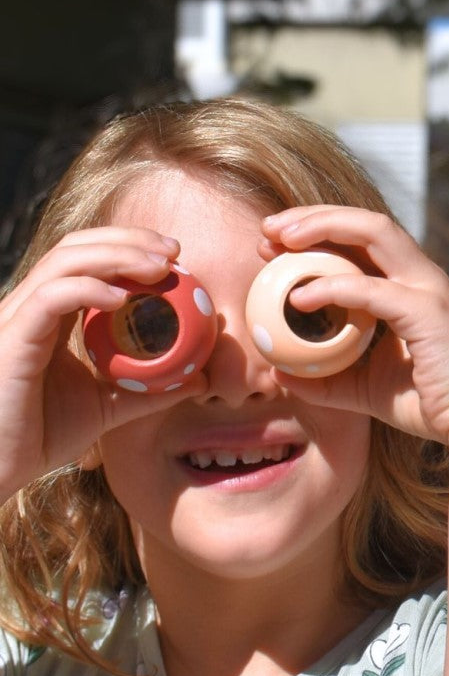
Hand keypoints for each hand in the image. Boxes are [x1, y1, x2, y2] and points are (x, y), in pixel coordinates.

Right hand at [0, 229, 206, 500]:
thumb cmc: (39, 436)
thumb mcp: (110, 406)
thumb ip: (153, 390)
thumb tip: (203, 380)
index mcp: (50, 314)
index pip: (87, 258)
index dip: (129, 246)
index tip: (175, 256)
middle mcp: (30, 306)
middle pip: (77, 247)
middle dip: (129, 240)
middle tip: (174, 251)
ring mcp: (17, 318)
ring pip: (64, 261)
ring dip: (117, 255)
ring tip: (159, 267)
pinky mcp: (11, 338)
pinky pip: (50, 298)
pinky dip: (88, 289)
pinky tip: (123, 298)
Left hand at [259, 207, 448, 446]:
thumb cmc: (430, 403)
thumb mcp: (364, 388)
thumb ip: (324, 377)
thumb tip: (280, 371)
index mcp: (409, 285)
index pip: (361, 240)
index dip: (316, 232)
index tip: (272, 244)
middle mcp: (421, 276)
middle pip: (366, 222)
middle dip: (314, 216)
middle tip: (268, 228)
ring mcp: (427, 288)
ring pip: (374, 232)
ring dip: (323, 227)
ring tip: (280, 238)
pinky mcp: (428, 310)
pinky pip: (372, 289)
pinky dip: (332, 286)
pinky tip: (299, 296)